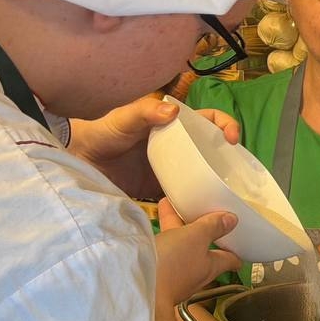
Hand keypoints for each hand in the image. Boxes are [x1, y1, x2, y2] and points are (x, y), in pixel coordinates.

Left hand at [69, 95, 239, 198]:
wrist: (82, 164)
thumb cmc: (103, 133)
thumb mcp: (123, 118)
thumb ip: (145, 112)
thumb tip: (175, 112)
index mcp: (177, 125)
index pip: (210, 121)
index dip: (227, 125)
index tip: (232, 140)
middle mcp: (182, 147)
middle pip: (215, 149)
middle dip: (232, 159)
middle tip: (238, 174)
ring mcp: (176, 169)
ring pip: (207, 173)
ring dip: (220, 181)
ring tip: (230, 194)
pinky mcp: (167, 191)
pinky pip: (190, 195)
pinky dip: (201, 201)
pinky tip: (209, 208)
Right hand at [155, 197, 241, 307]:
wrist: (135, 288)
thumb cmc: (172, 263)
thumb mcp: (195, 237)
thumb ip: (212, 227)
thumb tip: (232, 220)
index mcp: (210, 267)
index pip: (228, 260)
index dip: (234, 253)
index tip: (239, 250)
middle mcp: (194, 275)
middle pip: (201, 251)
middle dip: (200, 233)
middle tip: (201, 216)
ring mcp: (173, 276)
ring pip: (178, 249)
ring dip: (176, 231)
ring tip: (168, 208)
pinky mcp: (152, 275)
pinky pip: (160, 251)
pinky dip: (159, 237)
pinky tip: (148, 227)